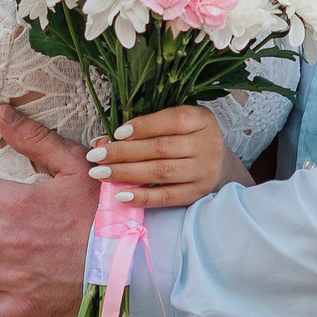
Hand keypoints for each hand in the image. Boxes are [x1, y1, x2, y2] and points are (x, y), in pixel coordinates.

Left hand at [83, 103, 236, 206]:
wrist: (220, 166)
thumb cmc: (187, 139)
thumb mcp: (175, 124)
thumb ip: (144, 128)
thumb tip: (101, 141)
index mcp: (202, 120)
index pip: (172, 120)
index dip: (143, 126)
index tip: (116, 133)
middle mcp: (208, 144)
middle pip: (161, 148)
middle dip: (124, 152)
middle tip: (96, 156)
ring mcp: (204, 171)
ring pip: (161, 172)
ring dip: (127, 173)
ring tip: (101, 174)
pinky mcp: (198, 194)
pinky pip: (167, 197)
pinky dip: (142, 197)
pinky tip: (121, 195)